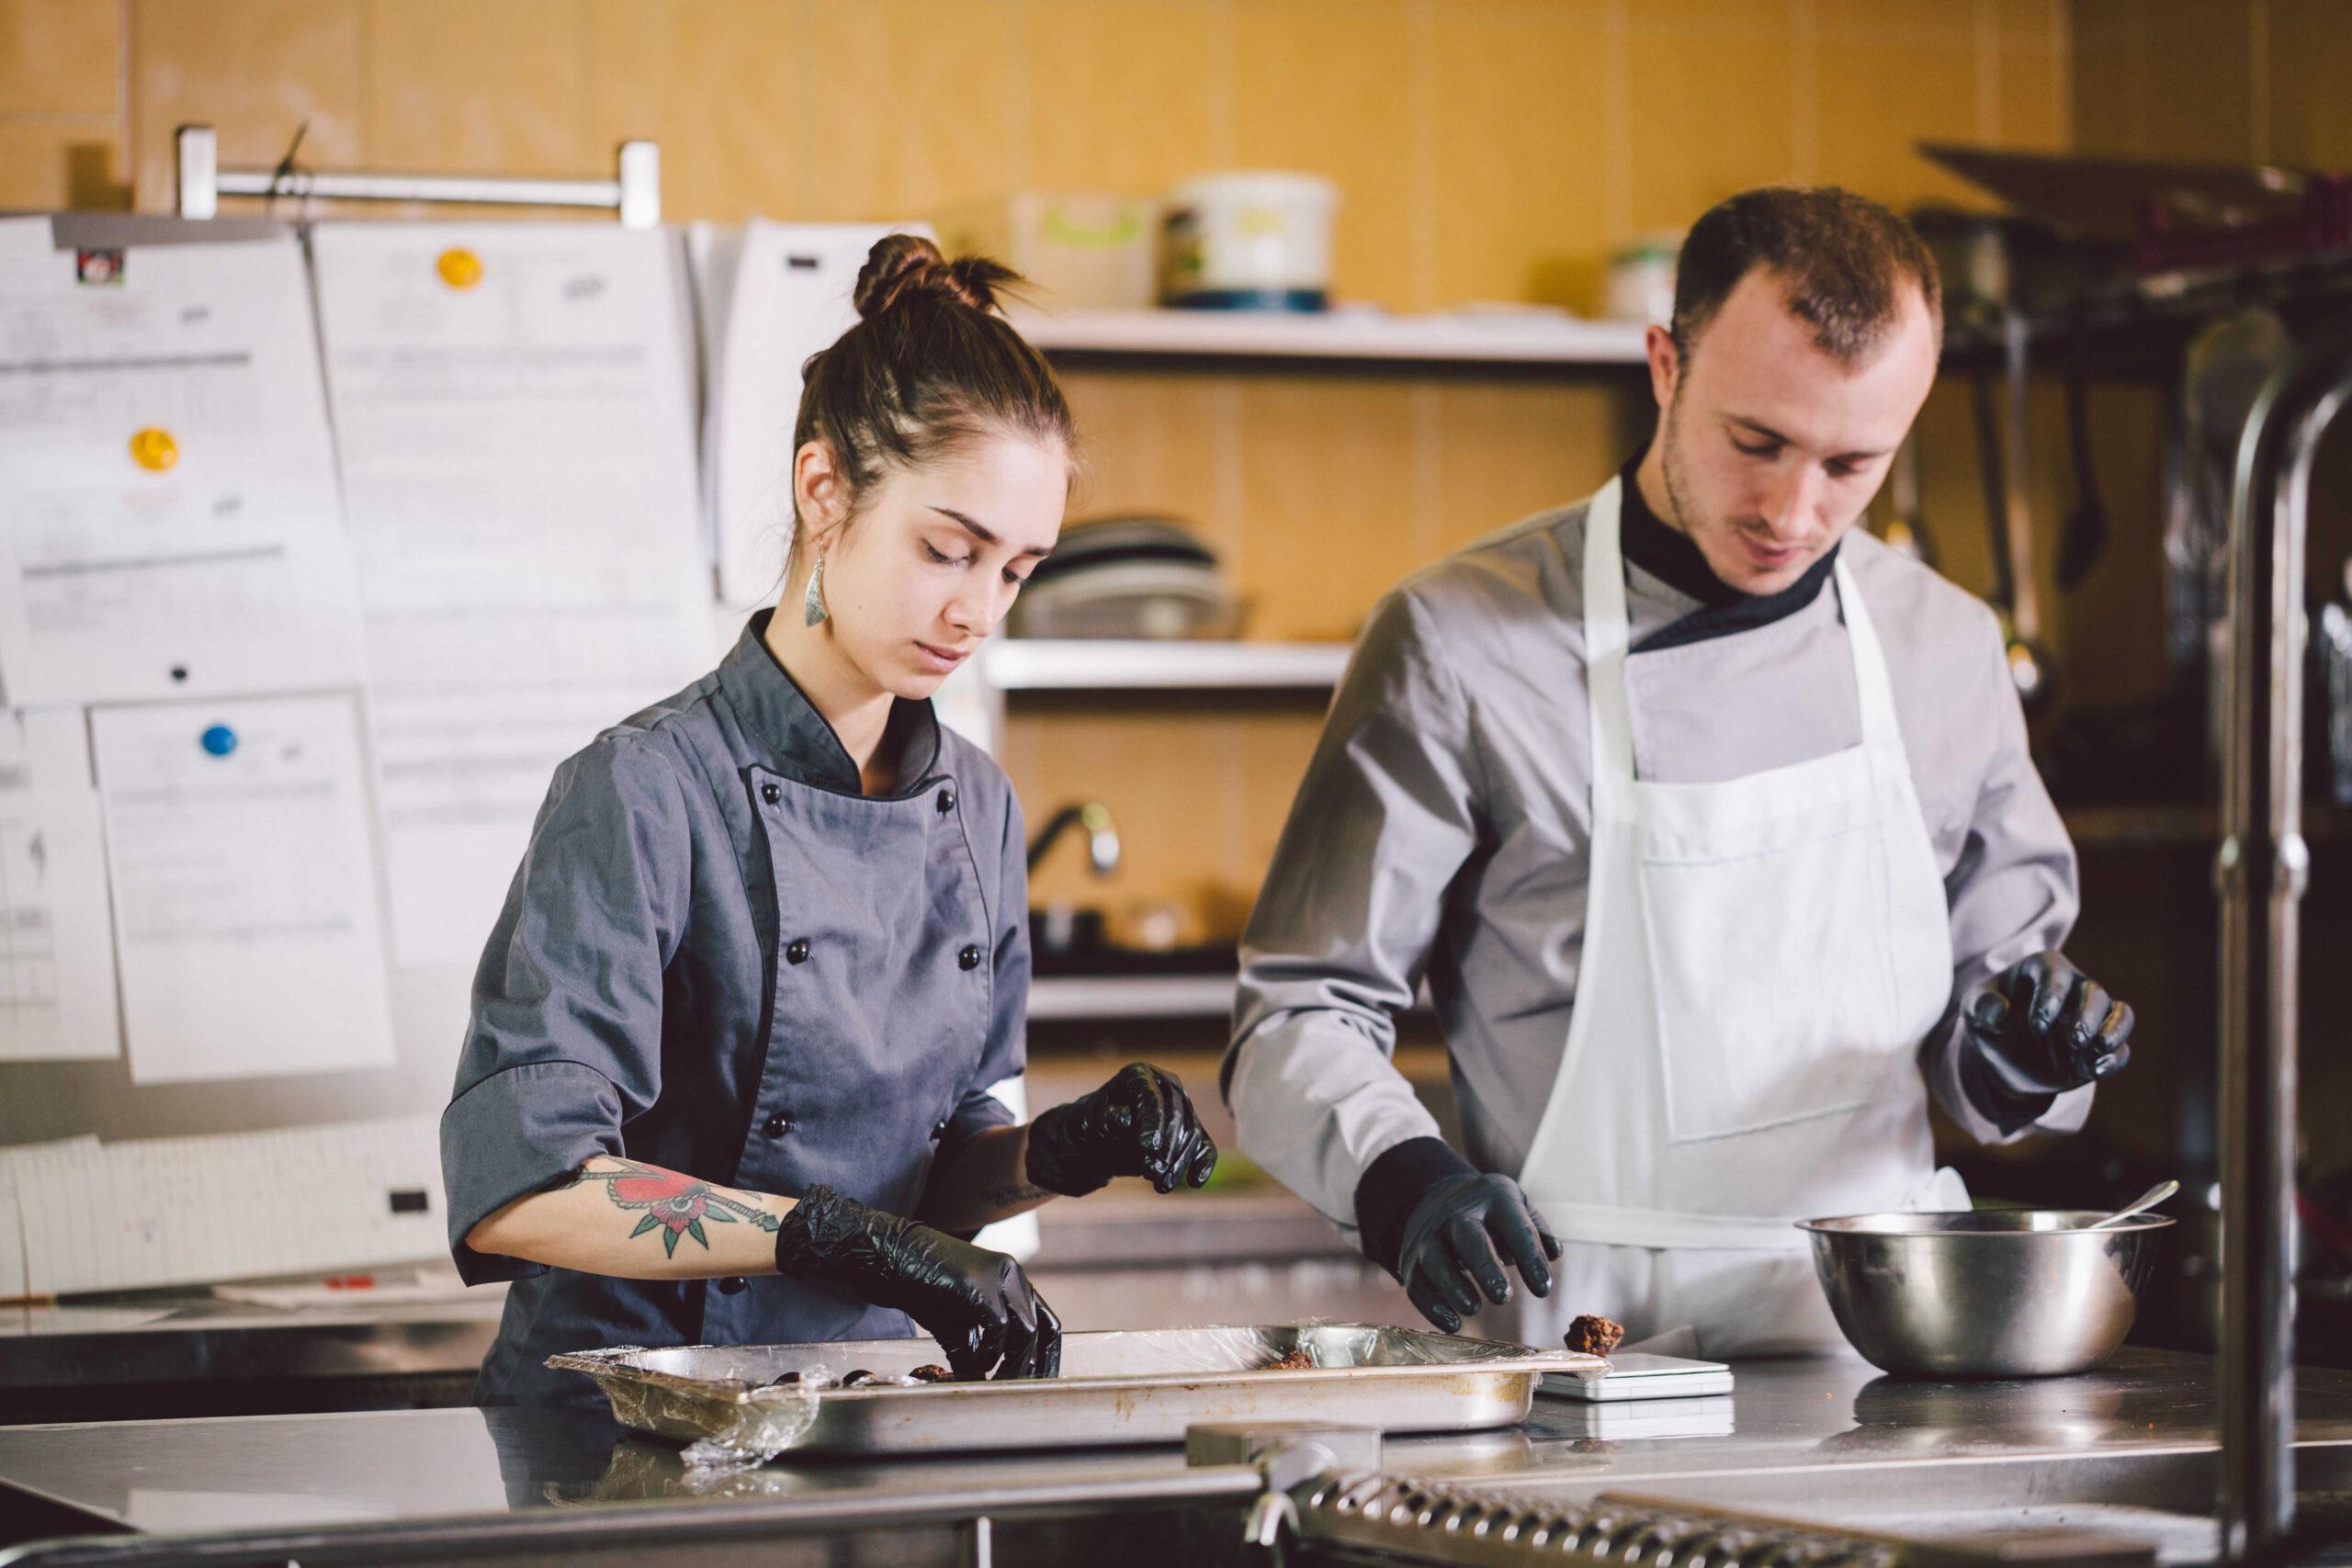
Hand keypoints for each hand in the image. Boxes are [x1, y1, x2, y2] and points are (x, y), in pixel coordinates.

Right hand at [774, 1186, 1059, 1378]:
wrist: (883, 1256)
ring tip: (995, 1383)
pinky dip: (990, 1352)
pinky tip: (976, 1364)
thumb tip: (984, 1382)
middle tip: (1020, 1392)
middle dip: (1035, 1366)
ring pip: (1026, 1330)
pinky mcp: (974, 1282)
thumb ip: (975, 1349)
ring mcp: (996, 1274)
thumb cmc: (917, 1285)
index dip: (1047, 1357)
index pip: (1047, 1322)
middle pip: (1044, 1329)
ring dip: (1013, 1364)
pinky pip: (998, 1327)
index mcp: (1011, 1279)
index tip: (1039, 1384)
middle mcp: (1012, 1273)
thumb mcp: (954, 1323)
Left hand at [1025, 1062, 1218, 1196]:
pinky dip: (1203, 1162)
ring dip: (1178, 1162)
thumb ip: (1108, 1119)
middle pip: (1177, 1115)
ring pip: (1191, 1134)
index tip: (1147, 1147)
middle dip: (1166, 1147)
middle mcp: (1164, 1085)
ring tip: (1160, 1185)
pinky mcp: (1188, 1131)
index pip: (1151, 1096)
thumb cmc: (1090, 1126)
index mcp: (1138, 1075)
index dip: (1152, 1121)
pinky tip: (1195, 1181)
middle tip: (1151, 1172)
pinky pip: (1204, 1145)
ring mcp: (1180, 1107)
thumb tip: (1126, 1119)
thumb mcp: (1089, 1122)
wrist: (1097, 1143)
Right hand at [1394, 1173, 1559, 1333]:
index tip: (1543, 1288)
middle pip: (1468, 1237)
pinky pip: (1417, 1284)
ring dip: (1453, 1286)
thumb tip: (1554, 1253)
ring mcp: (1430, 1236)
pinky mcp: (1411, 1260)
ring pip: (1435, 1259)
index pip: (1514, 1225)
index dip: (1530, 1256)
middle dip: (1484, 1267)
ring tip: (1474, 1308)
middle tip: (1503, 1296)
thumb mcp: (1515, 1206)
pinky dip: (1432, 1306)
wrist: (1435, 1197)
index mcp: (1492, 1198)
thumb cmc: (1488, 1211)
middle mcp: (1457, 1214)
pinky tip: (1452, 1324)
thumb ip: (1537, 1230)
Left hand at [1962, 951, 2134, 1090]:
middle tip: (2074, 1039)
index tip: (2037, 1026)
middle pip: (2094, 992)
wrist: (2001, 1052)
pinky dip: (2115, 1058)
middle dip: (2087, 1016)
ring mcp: (2091, 1017)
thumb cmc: (1989, 1018)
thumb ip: (1982, 1006)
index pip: (2055, 973)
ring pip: (2120, 1014)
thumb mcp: (1973, 1009)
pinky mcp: (2099, 1047)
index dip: (2051, 996)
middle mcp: (2074, 989)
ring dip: (2114, 1031)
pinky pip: (2120, 1048)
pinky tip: (2096, 1071)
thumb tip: (2002, 1017)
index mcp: (2042, 970)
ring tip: (2098, 1049)